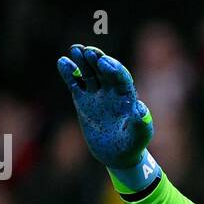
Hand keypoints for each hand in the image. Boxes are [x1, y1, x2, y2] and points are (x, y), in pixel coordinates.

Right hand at [56, 44, 160, 192]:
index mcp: (127, 96)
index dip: (113, 69)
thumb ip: (141, 125)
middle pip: (104, 71)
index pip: (121, 78)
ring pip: (89, 74)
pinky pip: (76, 84)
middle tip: (88, 51)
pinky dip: (69, 73)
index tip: (104, 62)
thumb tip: (141, 111)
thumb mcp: (139, 137)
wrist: (116, 154)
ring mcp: (97, 94)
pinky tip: (63, 62)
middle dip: (97, 60)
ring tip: (75, 49)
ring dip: (83, 62)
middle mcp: (112, 91)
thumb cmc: (132, 145)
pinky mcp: (83, 100)